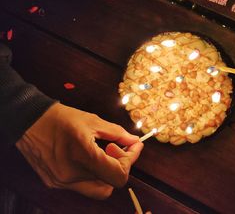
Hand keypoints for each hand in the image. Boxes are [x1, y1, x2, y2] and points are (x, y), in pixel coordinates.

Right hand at [16, 103, 143, 198]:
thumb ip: (116, 133)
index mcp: (83, 156)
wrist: (28, 121)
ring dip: (106, 173)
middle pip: (110, 183)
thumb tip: (133, 141)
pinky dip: (92, 174)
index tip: (134, 147)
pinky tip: (88, 158)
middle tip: (115, 147)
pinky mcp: (54, 183)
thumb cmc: (60, 118)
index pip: (118, 174)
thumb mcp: (92, 121)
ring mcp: (62, 182)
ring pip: (97, 188)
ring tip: (101, 153)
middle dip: (120, 165)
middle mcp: (71, 175)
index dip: (131, 160)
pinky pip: (82, 186)